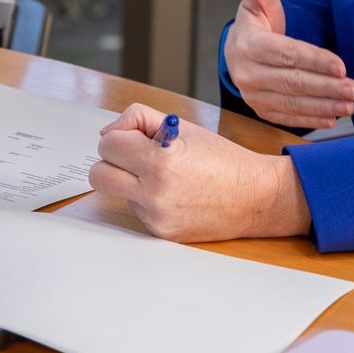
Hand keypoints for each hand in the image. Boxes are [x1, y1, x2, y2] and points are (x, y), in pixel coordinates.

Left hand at [88, 103, 310, 241]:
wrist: (255, 197)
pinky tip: (174, 194)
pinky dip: (147, 199)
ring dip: (131, 181)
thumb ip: (140, 120)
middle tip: (133, 156)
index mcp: (160, 161)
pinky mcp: (160, 233)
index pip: (108, 144)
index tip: (134, 137)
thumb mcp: (181, 126)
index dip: (119, 136)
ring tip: (163, 175)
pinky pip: (137, 210)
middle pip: (98, 175)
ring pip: (118, 192)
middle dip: (111, 161)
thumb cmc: (222, 159)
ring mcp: (156, 217)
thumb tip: (109, 132)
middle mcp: (154, 193)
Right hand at [225, 0, 353, 129]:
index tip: (342, 65)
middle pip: (292, 82)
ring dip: (323, 104)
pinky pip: (287, 117)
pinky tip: (333, 116)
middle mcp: (247, 73)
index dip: (314, 60)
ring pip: (292, 103)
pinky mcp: (261, 110)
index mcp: (249, 45)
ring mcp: (253, 95)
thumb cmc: (256, 25)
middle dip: (325, 86)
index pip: (286, 54)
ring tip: (350, 103)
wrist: (237, 54)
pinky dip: (311, 118)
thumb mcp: (256, 2)